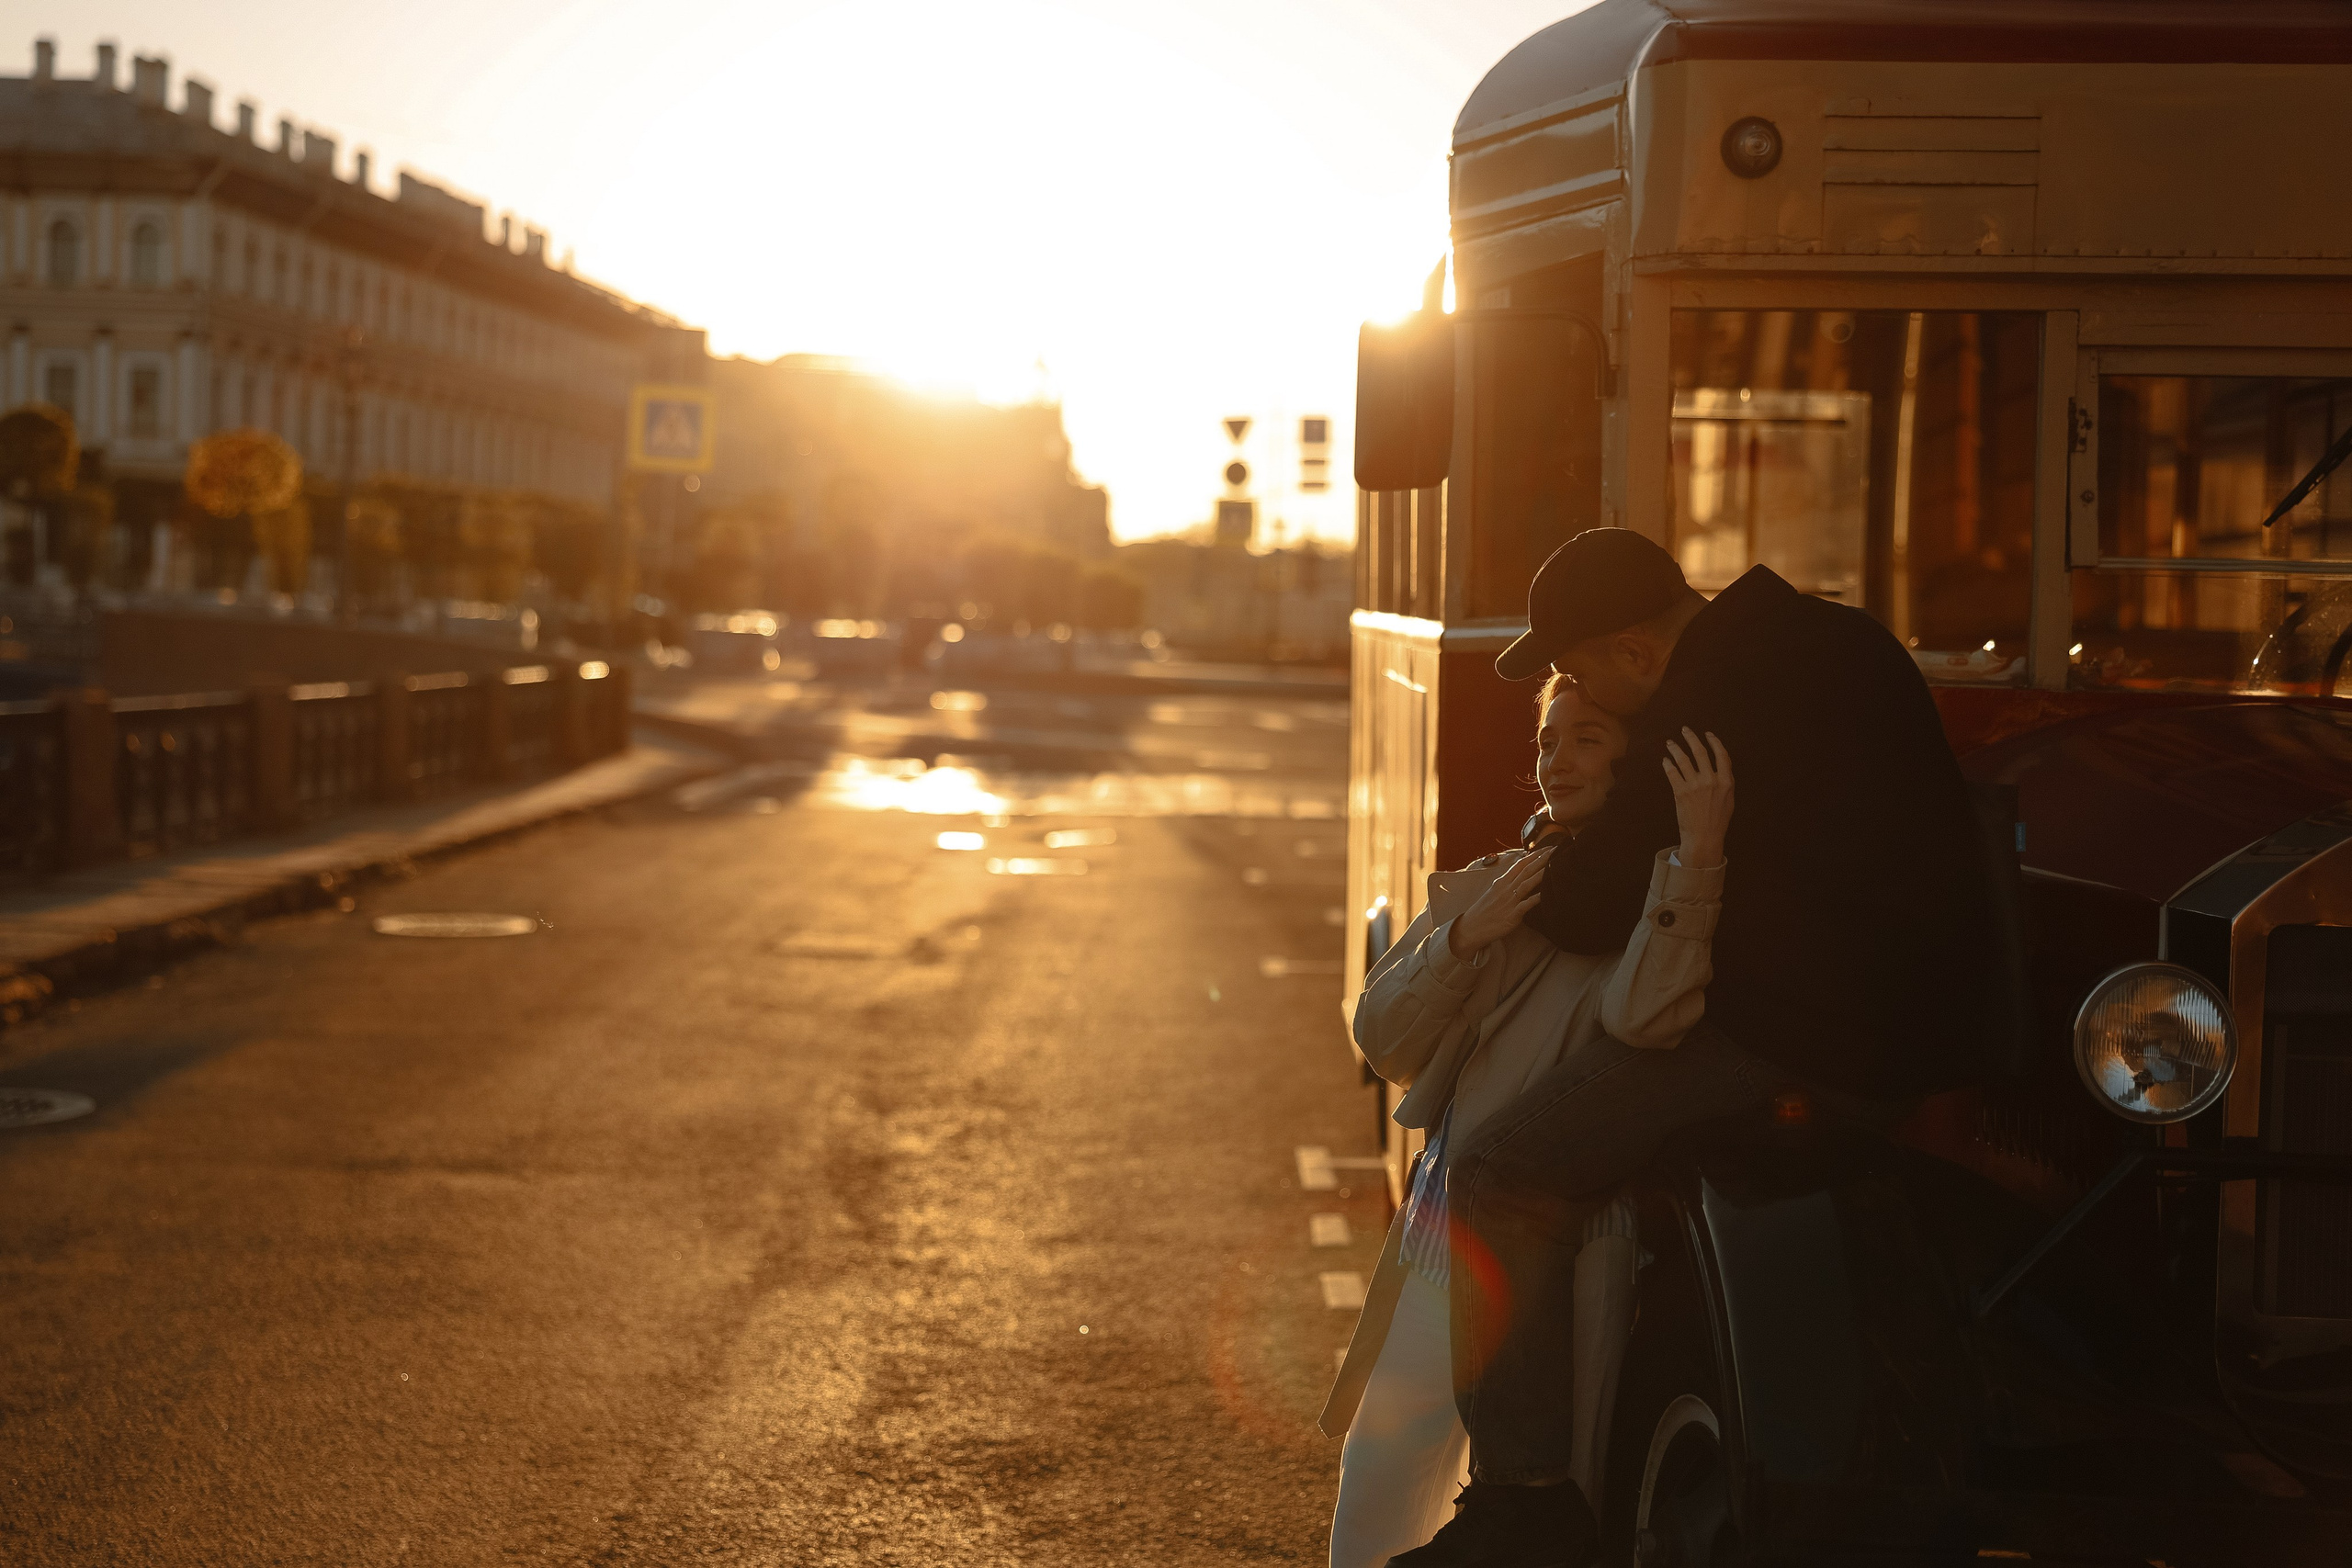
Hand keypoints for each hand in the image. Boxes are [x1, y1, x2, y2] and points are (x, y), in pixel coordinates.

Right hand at [1449, 845, 1554, 959]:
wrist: (1471, 928)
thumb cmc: (1483, 912)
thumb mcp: (1493, 893)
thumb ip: (1506, 884)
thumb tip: (1519, 877)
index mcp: (1501, 881)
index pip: (1520, 863)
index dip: (1535, 855)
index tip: (1547, 847)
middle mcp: (1505, 888)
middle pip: (1526, 870)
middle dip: (1542, 859)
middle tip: (1557, 849)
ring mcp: (1509, 901)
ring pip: (1527, 883)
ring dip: (1542, 873)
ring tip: (1555, 864)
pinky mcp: (1511, 915)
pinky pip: (1526, 905)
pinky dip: (1536, 898)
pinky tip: (1546, 894)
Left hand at [1662, 727, 1732, 867]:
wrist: (1704, 837)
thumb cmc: (1718, 820)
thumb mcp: (1729, 799)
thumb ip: (1725, 781)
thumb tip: (1721, 766)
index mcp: (1726, 781)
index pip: (1721, 754)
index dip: (1714, 741)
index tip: (1708, 734)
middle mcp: (1711, 780)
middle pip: (1700, 751)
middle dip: (1691, 737)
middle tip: (1685, 730)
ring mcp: (1695, 785)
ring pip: (1683, 759)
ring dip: (1675, 748)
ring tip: (1670, 743)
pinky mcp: (1680, 792)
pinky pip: (1672, 772)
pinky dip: (1668, 764)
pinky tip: (1665, 760)